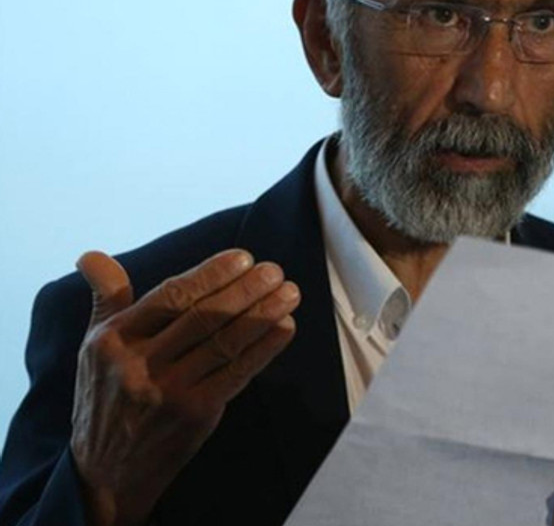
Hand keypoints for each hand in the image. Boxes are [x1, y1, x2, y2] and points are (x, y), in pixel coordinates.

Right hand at [69, 249, 299, 525]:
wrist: (106, 469)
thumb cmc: (107, 394)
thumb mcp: (95, 347)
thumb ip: (106, 299)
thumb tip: (92, 256)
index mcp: (114, 340)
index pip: (170, 296)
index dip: (210, 274)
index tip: (242, 257)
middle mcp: (139, 364)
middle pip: (203, 317)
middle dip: (245, 290)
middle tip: (274, 270)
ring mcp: (169, 391)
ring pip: (225, 342)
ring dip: (264, 314)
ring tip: (289, 292)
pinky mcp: (196, 413)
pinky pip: (238, 372)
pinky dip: (265, 348)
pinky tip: (285, 326)